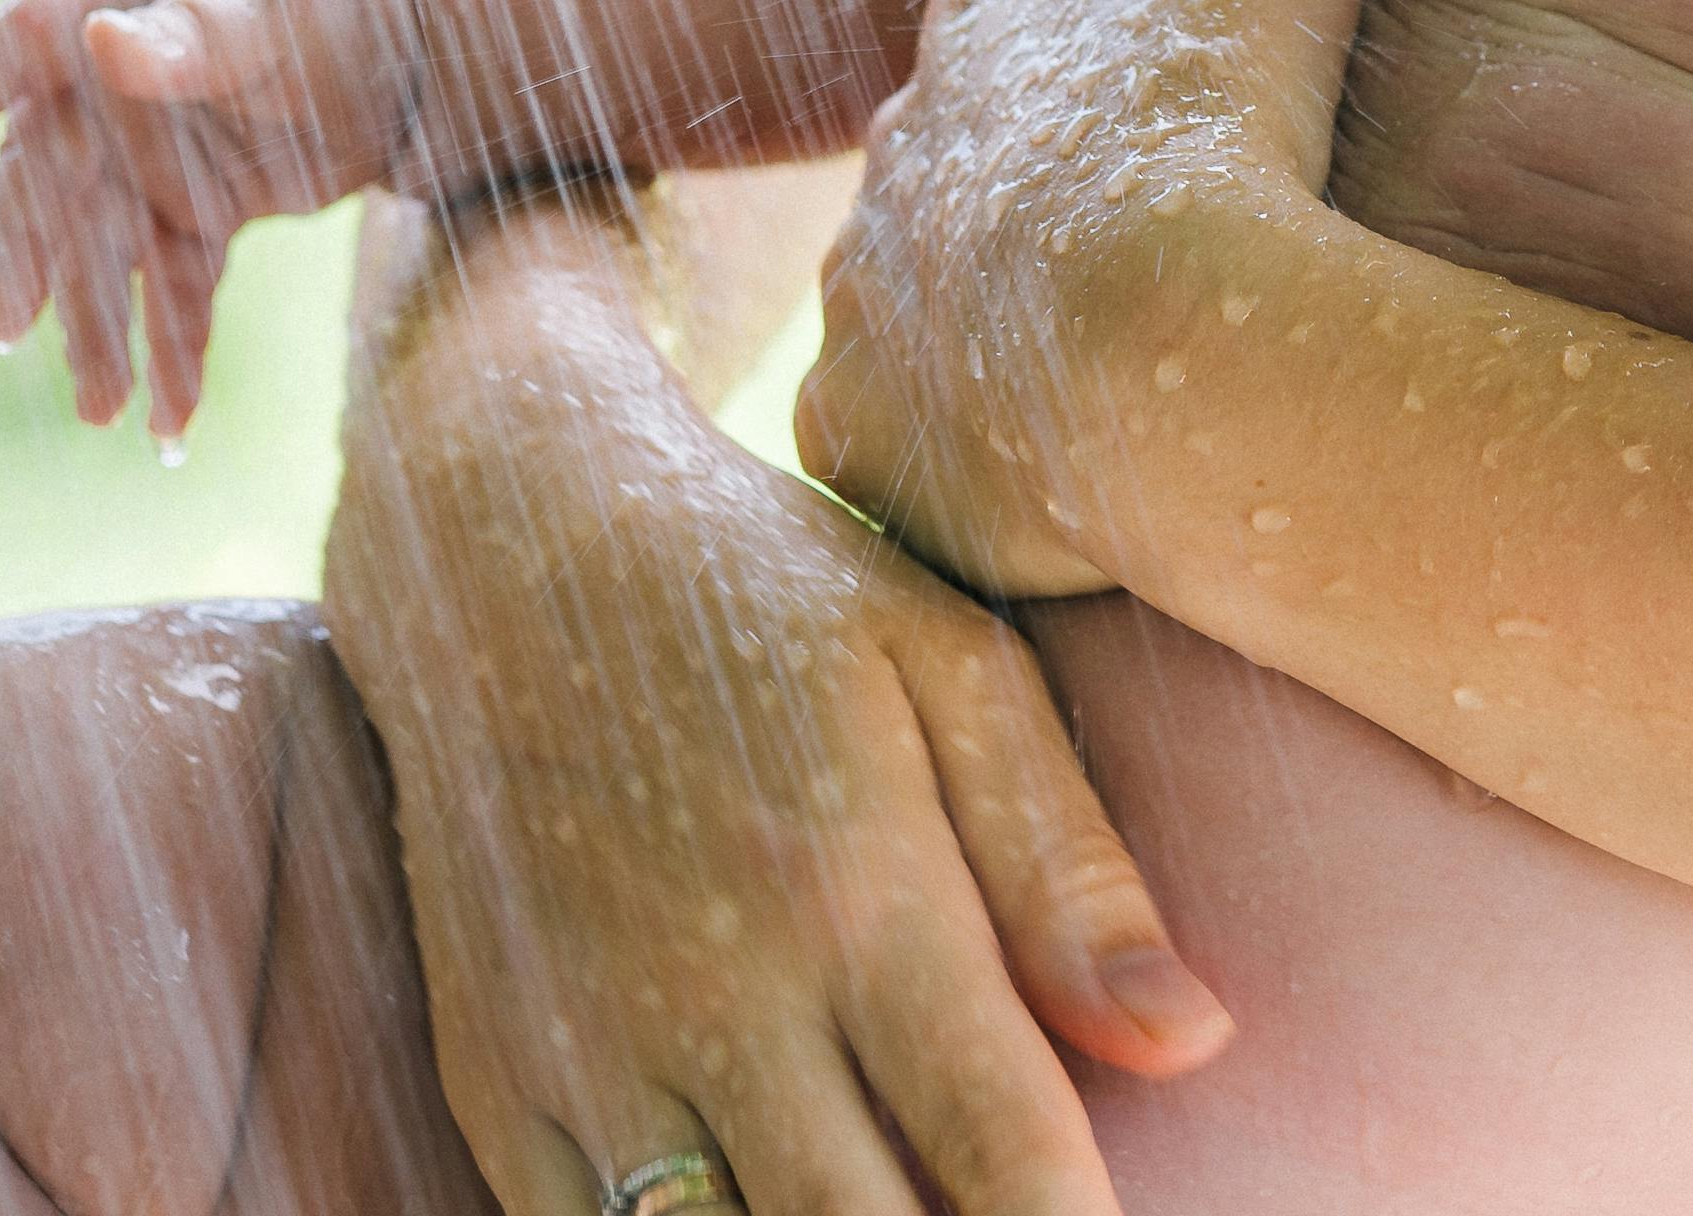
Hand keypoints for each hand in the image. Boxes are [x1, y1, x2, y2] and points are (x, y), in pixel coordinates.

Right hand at [0, 0, 418, 439]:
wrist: (410, 22)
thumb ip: (199, 30)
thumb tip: (107, 42)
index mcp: (104, 7)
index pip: (4, 54)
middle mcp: (104, 94)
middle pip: (45, 184)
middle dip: (27, 258)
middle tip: (6, 328)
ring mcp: (146, 160)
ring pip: (103, 255)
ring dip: (98, 330)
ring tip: (101, 411)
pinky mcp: (197, 212)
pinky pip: (174, 286)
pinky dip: (174, 350)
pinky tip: (171, 425)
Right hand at [331, 229, 1229, 1215]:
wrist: (498, 543)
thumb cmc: (768, 593)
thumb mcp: (951, 666)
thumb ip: (1069, 867)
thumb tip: (1197, 1040)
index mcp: (855, 894)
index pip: (1000, 1152)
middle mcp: (711, 1000)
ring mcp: (585, 1057)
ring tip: (899, 1201)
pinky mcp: (496, 1084)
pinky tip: (772, 1194)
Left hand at [801, 0, 1364, 599]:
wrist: (1183, 354)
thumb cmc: (1240, 111)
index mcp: (985, 1)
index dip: (1160, 23)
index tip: (1242, 80)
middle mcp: (892, 134)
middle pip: (992, 136)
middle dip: (1070, 164)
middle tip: (1200, 220)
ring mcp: (867, 291)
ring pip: (939, 284)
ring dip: (1015, 306)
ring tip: (1142, 354)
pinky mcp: (861, 435)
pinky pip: (909, 433)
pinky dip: (972, 439)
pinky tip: (1066, 459)